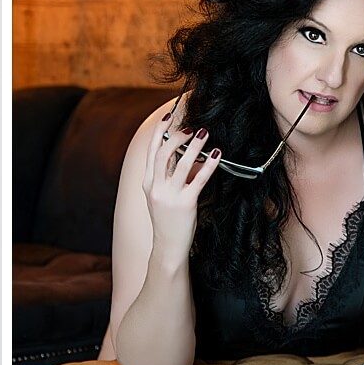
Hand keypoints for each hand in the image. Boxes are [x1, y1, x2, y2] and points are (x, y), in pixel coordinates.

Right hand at [142, 112, 221, 261]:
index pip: (151, 150)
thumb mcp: (159, 196)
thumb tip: (184, 155)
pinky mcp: (185, 204)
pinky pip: (198, 179)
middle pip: (163, 152)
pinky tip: (216, 154)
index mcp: (147, 182)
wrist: (167, 247)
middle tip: (191, 127)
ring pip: (180, 162)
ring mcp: (169, 196)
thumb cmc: (167, 221)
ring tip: (204, 133)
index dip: (160, 131)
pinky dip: (208, 164)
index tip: (169, 117)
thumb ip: (167, 177)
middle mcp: (155, 187)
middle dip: (177, 136)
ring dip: (193, 145)